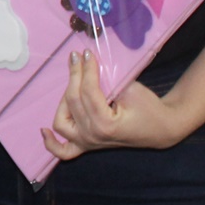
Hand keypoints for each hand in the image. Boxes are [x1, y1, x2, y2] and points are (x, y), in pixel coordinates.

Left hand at [41, 50, 182, 160]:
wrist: (161, 129)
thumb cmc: (149, 108)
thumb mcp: (131, 90)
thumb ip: (107, 80)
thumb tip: (87, 63)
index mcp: (105, 125)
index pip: (88, 91)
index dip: (86, 69)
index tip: (87, 52)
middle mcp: (92, 137)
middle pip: (73, 101)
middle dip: (75, 75)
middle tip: (78, 57)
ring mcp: (88, 144)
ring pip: (62, 122)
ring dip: (63, 100)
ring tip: (74, 83)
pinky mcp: (87, 146)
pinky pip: (64, 151)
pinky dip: (51, 143)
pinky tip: (43, 130)